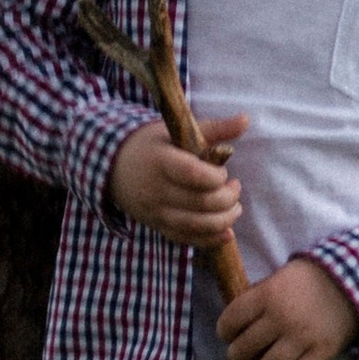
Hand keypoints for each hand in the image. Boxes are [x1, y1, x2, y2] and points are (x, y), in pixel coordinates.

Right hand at [109, 113, 247, 246]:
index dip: (217, 177)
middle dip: (228, 199)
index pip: (194, 175)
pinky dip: (210, 239)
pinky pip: (186, 239)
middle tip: (235, 187)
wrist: (112, 167)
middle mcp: (157, 190)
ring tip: (235, 208)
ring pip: (196, 226)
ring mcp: (156, 212)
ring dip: (224, 220)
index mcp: (161, 161)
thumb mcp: (177, 130)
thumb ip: (214, 129)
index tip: (223, 172)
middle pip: (200, 203)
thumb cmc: (151, 145)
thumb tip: (246, 120)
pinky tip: (227, 232)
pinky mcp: (158, 226)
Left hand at [217, 255, 358, 359]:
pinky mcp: (320, 354)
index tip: (226, 336)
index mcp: (268, 294)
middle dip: (234, 358)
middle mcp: (282, 318)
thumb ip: (257, 297)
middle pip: (246, 347)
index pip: (233, 319)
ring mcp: (302, 338)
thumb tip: (235, 322)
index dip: (224, 331)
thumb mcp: (279, 277)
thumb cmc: (310, 279)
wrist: (354, 283)